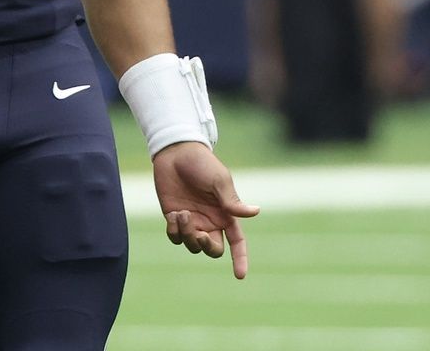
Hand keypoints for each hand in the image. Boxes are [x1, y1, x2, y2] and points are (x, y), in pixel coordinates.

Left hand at [152, 141, 259, 278]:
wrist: (176, 152)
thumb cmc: (202, 163)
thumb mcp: (219, 181)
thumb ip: (232, 201)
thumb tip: (255, 212)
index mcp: (225, 214)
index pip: (237, 242)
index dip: (240, 259)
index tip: (240, 276)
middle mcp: (210, 221)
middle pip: (213, 250)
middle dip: (206, 247)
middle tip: (197, 234)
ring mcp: (192, 221)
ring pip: (192, 245)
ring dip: (187, 234)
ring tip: (182, 213)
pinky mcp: (174, 218)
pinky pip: (175, 237)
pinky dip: (174, 231)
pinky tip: (174, 214)